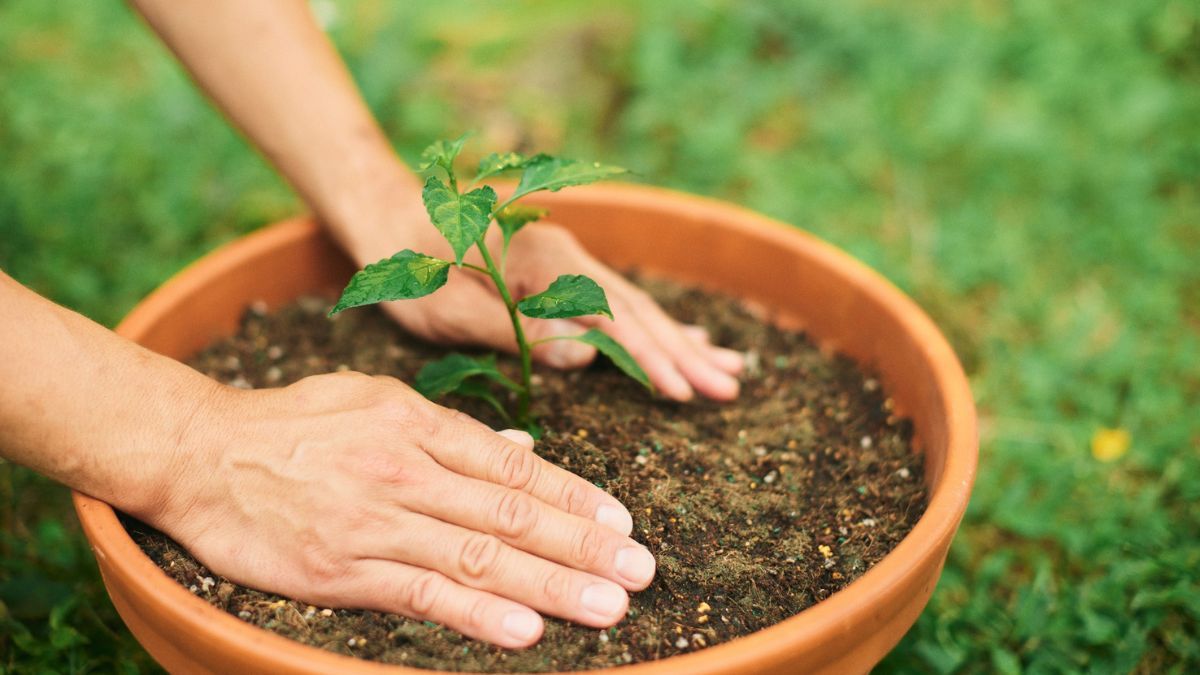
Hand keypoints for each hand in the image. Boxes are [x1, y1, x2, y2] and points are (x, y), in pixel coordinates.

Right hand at [159, 372, 652, 647]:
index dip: (573, 496)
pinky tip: (524, 628)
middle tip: (640, 570)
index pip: (513, 465)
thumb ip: (451, 431)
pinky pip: (419, 592)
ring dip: (550, 584)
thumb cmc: (293, 424)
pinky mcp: (340, 567)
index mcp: (417, 423)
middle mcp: (406, 469)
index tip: (622, 521)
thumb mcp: (375, 401)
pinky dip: (475, 612)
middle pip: (510, 512)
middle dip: (582, 545)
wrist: (198, 451)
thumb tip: (524, 449)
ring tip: (607, 604)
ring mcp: (374, 520)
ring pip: (478, 555)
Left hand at [348, 198, 744, 401]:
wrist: (391, 215)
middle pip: (638, 310)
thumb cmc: (410, 266)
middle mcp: (568, 258)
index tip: (685, 391)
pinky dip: (656, 325)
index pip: (612, 317)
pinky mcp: (563, 273)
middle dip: (685, 353)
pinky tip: (686, 339)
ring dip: (681, 340)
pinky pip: (619, 303)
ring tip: (729, 369)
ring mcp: (570, 263)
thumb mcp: (449, 308)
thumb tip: (587, 356)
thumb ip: (518, 330)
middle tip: (730, 388)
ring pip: (637, 307)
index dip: (651, 357)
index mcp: (544, 263)